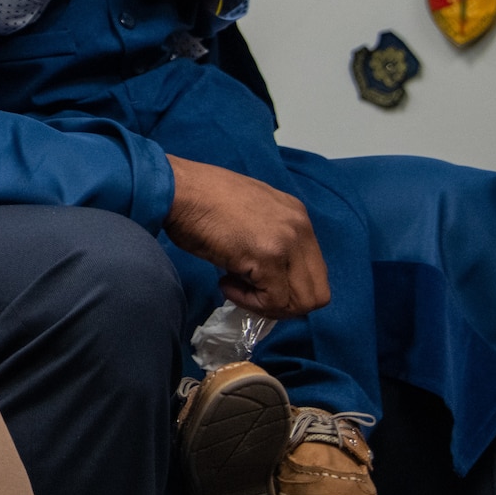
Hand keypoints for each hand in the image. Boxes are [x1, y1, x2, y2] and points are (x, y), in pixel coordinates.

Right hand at [164, 156, 329, 317]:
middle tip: (251, 294)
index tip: (256, 283)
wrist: (178, 189)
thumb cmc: (200, 199)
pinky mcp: (268, 258)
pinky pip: (273, 301)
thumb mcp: (249, 213)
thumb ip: (269, 237)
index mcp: (297, 216)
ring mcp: (287, 242)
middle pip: (317, 293)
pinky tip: (225, 283)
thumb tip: (269, 273)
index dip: (287, 288)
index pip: (315, 271)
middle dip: (284, 304)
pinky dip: (250, 302)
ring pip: (302, 303)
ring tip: (237, 287)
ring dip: (269, 305)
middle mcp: (300, 228)